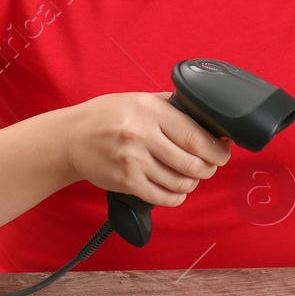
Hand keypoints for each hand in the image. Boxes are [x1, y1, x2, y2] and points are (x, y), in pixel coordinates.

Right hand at [64, 91, 231, 206]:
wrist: (71, 137)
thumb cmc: (106, 116)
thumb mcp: (138, 98)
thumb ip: (170, 105)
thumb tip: (207, 116)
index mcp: (150, 110)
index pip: (196, 137)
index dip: (218, 150)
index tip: (224, 152)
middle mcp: (141, 134)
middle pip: (193, 163)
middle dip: (209, 169)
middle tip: (209, 167)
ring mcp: (133, 160)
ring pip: (180, 182)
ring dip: (192, 183)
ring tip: (190, 177)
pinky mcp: (126, 181)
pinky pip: (162, 197)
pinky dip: (176, 197)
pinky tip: (176, 191)